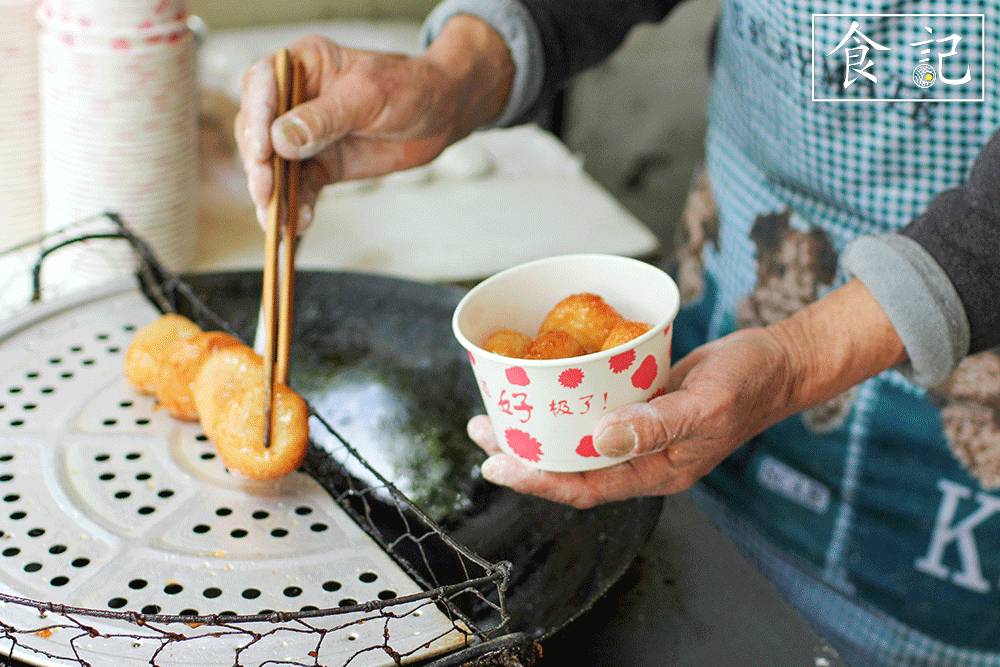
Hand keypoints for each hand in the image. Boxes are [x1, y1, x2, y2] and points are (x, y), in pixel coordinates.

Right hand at [234, 17, 512, 227]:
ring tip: (277, 220)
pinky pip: (299, 187)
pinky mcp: (318, 165)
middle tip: (265, 192)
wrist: (440, 115)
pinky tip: (299, 224)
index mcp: (302, 64)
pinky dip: (296, 206)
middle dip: (259, 164)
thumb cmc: (408, 88)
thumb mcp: (368, 97)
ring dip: (273, 194)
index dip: (257, 118)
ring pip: (274, 165)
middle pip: (258, 131)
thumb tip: (280, 139)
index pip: (262, 85)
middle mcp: (293, 99)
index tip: (263, 150)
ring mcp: (303, 135)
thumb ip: (324, 118)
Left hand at [469, 327, 797, 507]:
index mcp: (655, 472)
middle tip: (479, 429)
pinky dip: (567, 400)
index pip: (584, 487)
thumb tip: (598, 438)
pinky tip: (544, 385)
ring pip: (579, 437)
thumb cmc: (750, 385)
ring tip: (498, 409)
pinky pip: (596, 408)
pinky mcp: (641, 403)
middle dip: (523, 452)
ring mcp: (640, 431)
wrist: (776, 362)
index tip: (495, 463)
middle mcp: (641, 457)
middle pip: (570, 464)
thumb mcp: (705, 405)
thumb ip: (654, 426)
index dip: (536, 480)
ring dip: (539, 427)